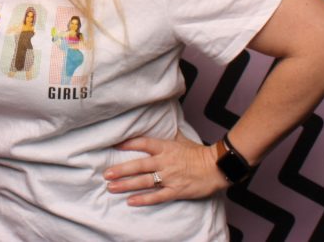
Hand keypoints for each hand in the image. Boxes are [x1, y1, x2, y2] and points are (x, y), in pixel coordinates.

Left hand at [103, 131, 228, 205]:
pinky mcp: (176, 191)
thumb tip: (161, 121)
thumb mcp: (182, 139)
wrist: (217, 167)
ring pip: (144, 182)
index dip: (128, 144)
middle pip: (139, 166)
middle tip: (106, 174)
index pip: (144, 143)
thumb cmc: (198, 153)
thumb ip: (168, 134)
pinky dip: (143, 199)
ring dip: (126, 185)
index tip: (114, 145)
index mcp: (166, 147)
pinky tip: (130, 201)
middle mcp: (165, 162)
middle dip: (121, 170)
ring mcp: (170, 177)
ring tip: (112, 188)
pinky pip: (157, 196)